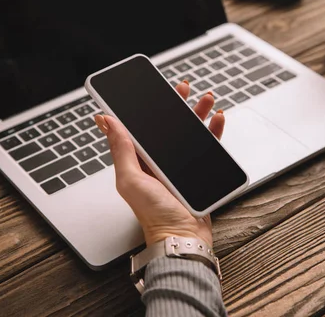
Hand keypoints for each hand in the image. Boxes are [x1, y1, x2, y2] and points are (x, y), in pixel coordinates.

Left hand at [93, 82, 224, 246]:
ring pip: (190, 131)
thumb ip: (121, 149)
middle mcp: (158, 161)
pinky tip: (218, 121)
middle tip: (182, 87)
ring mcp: (179, 166)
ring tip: (207, 99)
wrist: (182, 238)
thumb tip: (106, 121)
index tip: (150, 90)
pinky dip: (214, 132)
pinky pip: (208, 147)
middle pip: (167, 125)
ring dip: (198, 113)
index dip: (145, 108)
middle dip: (176, 104)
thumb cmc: (153, 216)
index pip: (140, 127)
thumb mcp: (131, 180)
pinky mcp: (198, 172)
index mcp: (139, 160)